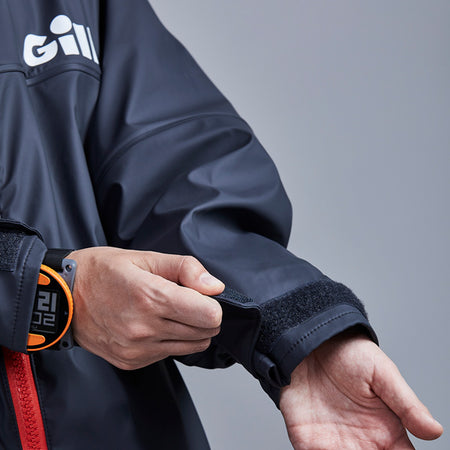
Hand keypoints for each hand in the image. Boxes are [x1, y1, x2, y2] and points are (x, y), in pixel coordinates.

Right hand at [68, 247, 223, 368]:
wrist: (62, 297)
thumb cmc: (101, 271)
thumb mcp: (145, 257)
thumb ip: (185, 269)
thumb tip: (215, 286)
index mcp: (150, 296)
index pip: (209, 315)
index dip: (212, 304)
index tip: (201, 295)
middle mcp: (144, 328)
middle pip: (205, 332)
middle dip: (204, 315)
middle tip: (185, 301)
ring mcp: (137, 349)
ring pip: (191, 346)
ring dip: (190, 330)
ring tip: (169, 311)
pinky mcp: (131, 361)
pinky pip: (169, 355)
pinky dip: (170, 340)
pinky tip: (154, 324)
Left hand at [280, 330, 442, 448]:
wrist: (310, 343)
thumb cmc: (348, 353)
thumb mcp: (382, 373)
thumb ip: (406, 403)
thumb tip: (434, 430)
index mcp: (386, 432)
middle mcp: (362, 443)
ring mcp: (334, 444)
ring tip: (345, 449)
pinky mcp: (307, 441)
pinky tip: (324, 449)